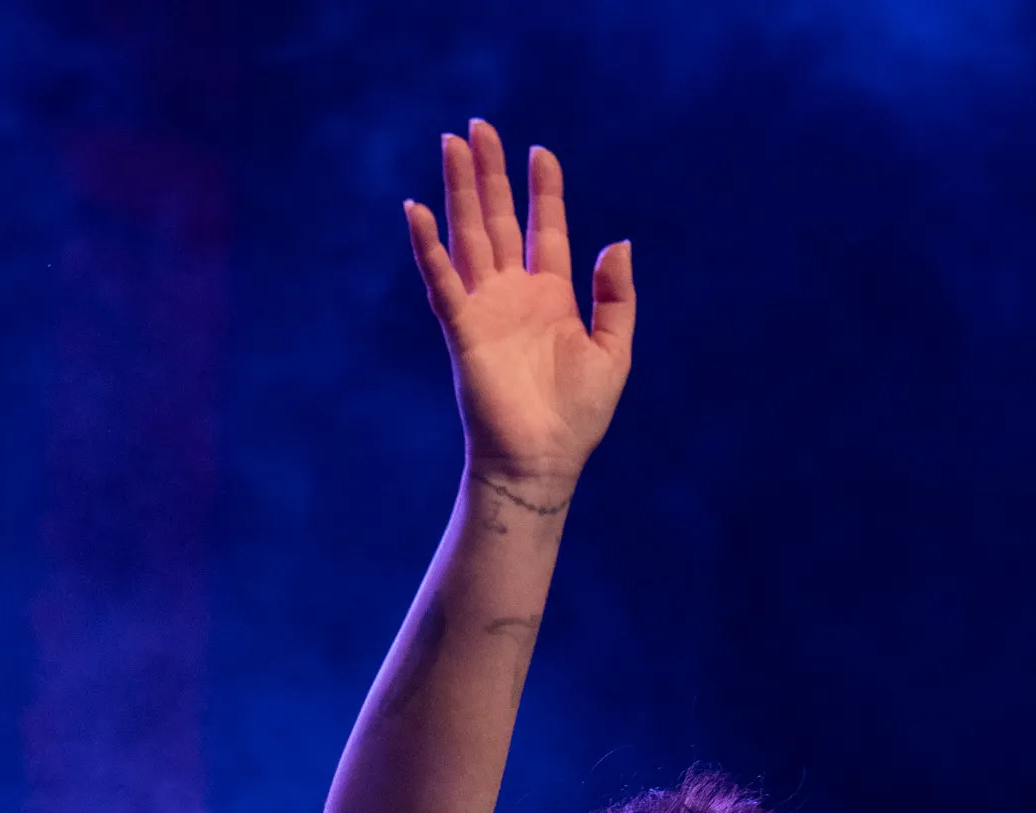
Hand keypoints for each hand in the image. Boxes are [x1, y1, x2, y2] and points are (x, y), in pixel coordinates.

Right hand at [406, 124, 633, 498]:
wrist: (542, 462)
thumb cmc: (577, 418)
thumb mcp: (613, 353)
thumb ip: (616, 298)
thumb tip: (618, 243)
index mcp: (553, 298)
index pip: (546, 229)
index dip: (543, 191)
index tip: (540, 152)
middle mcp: (515, 295)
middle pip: (499, 220)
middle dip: (490, 174)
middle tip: (479, 127)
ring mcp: (486, 309)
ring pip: (469, 235)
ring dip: (460, 191)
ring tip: (452, 144)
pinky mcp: (463, 330)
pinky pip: (442, 280)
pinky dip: (428, 246)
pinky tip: (416, 210)